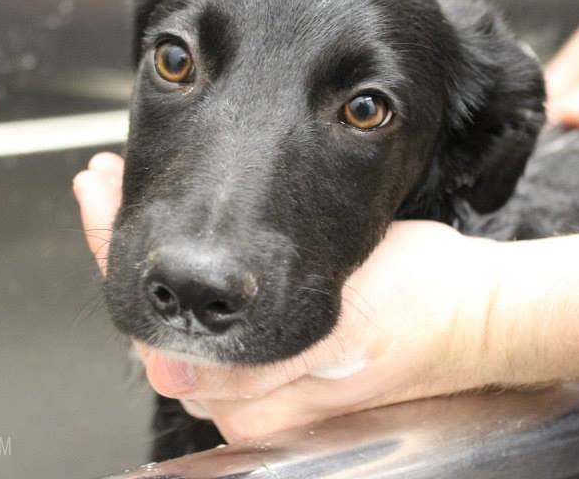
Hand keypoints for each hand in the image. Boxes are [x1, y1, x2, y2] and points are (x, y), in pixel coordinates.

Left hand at [73, 153, 511, 441]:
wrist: (475, 314)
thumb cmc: (423, 310)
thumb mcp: (347, 332)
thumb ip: (260, 367)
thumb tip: (170, 375)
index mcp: (253, 398)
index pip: (153, 326)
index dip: (116, 253)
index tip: (103, 193)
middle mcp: (247, 396)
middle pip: (158, 317)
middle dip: (125, 243)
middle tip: (104, 180)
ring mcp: (259, 376)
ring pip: (179, 310)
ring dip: (152, 251)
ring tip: (128, 192)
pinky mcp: (276, 357)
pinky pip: (209, 308)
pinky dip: (184, 265)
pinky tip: (180, 234)